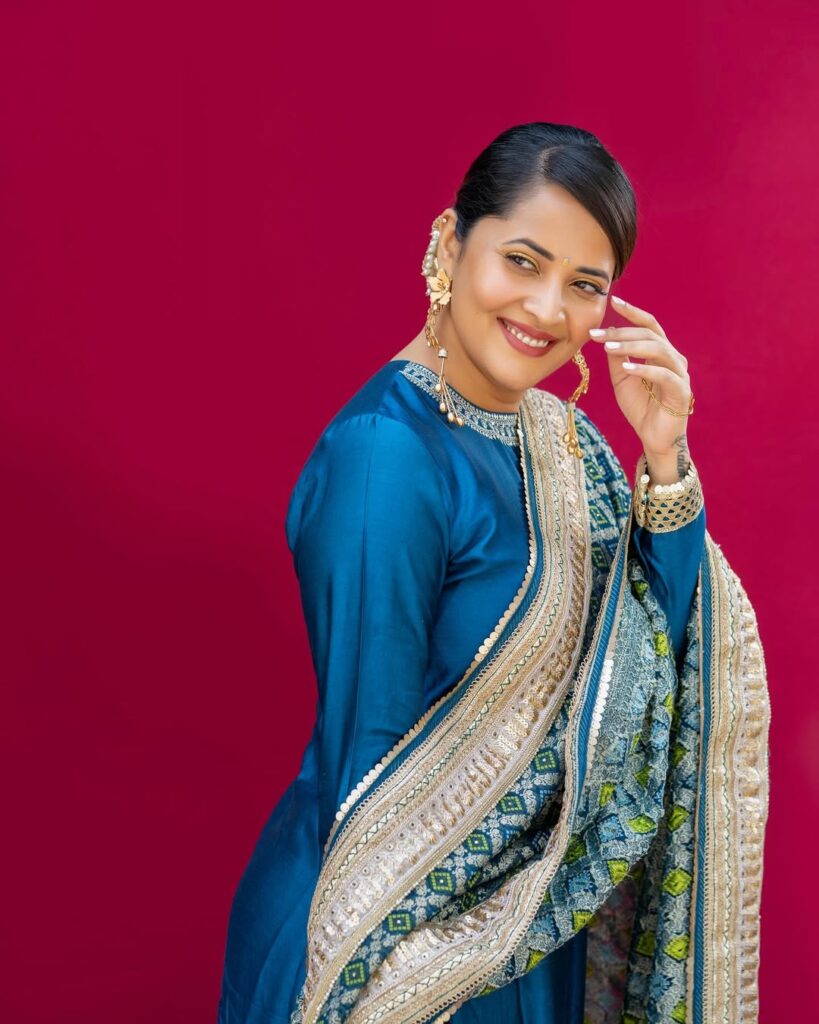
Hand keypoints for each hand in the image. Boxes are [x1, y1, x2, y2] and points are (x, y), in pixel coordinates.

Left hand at [587, 295, 692, 476]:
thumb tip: (607, 337)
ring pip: (659, 350)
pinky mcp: (682, 392)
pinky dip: (645, 369)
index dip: (632, 312)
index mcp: (660, 353)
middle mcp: (673, 359)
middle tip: (597, 335)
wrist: (654, 438)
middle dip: (622, 333)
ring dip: (632, 347)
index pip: (648, 325)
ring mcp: (680, 374)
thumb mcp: (622, 380)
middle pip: (650, 335)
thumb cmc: (641, 407)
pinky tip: (627, 368)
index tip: (612, 301)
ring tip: (608, 349)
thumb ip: (618, 359)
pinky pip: (664, 375)